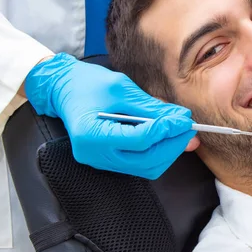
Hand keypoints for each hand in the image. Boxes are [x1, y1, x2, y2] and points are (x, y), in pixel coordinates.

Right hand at [24, 53, 196, 178]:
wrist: (62, 88)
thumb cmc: (87, 84)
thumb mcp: (121, 88)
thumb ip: (151, 106)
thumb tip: (180, 117)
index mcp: (92, 135)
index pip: (139, 141)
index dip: (165, 131)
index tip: (183, 120)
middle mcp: (95, 155)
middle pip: (146, 160)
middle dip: (172, 145)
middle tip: (189, 129)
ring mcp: (101, 161)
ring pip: (145, 167)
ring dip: (168, 152)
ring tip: (183, 134)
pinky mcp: (108, 160)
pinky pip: (139, 164)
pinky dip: (157, 153)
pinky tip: (168, 139)